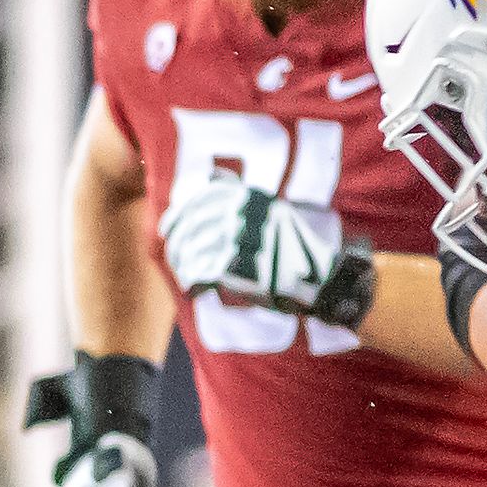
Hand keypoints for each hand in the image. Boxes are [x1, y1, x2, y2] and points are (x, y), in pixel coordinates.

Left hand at [159, 176, 349, 316]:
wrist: (319, 280)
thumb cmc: (293, 252)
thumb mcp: (273, 214)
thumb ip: (243, 207)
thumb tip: (201, 202)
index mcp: (251, 197)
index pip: (202, 198)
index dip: (178, 214)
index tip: (167, 228)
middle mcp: (244, 212)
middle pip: (193, 223)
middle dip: (177, 242)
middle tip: (172, 256)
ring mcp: (240, 238)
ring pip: (193, 248)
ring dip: (183, 264)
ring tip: (185, 274)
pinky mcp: (237, 265)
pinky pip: (201, 271)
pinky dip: (193, 282)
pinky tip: (195, 289)